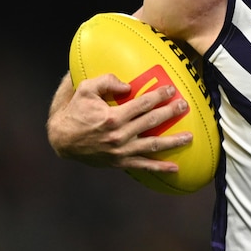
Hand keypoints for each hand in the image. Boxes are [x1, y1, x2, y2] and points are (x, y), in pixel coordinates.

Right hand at [46, 73, 192, 171]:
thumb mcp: (85, 89)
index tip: (171, 90)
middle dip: (171, 113)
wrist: (61, 140)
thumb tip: (129, 85)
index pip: (143, 104)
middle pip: (152, 122)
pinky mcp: (119, 162)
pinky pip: (142, 166)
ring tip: (189, 137)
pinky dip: (159, 168)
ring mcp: (121, 151)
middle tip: (184, 106)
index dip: (159, 96)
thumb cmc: (74, 111)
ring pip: (153, 145)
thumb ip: (107, 81)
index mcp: (113, 117)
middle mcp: (119, 135)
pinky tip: (175, 168)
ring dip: (173, 141)